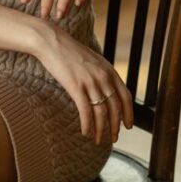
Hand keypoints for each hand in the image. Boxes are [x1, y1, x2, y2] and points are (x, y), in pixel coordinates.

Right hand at [33, 23, 133, 143]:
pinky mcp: (76, 87)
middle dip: (115, 126)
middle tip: (113, 138)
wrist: (51, 42)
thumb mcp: (93, 60)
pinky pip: (85, 111)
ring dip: (101, 130)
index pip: (126, 96)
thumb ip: (102, 74)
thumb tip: (106, 91)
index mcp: (109, 70)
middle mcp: (103, 77)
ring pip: (101, 113)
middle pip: (115, 108)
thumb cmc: (69, 52)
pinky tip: (85, 132)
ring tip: (98, 140)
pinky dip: (87, 125)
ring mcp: (90, 82)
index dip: (128, 113)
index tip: (128, 126)